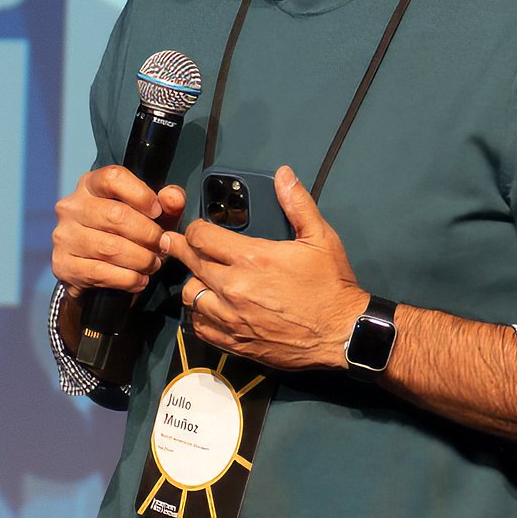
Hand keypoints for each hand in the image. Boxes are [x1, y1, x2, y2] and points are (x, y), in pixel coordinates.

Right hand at [44, 161, 179, 302]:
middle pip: (115, 215)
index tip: (158, 211)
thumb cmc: (126, 234)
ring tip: (153, 264)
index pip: (113, 178)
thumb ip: (168, 203)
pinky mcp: (63, 265)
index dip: (140, 194)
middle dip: (147, 234)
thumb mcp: (151, 215)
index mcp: (90, 185)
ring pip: (110, 247)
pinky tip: (140, 280)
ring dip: (140, 260)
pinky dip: (128, 279)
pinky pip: (101, 273)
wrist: (93, 270)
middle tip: (162, 246)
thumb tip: (172, 197)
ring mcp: (64, 236)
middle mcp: (71, 207)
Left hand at [174, 163, 372, 366]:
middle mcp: (234, 288)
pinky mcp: (235, 342)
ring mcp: (232, 318)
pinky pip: (200, 326)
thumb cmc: (332, 285)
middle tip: (174, 244)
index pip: (201, 237)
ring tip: (202, 278)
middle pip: (190, 264)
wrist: (341, 334)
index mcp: (252, 258)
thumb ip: (298, 204)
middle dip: (180, 250)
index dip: (195, 229)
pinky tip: (209, 307)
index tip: (197, 229)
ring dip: (193, 284)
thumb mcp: (321, 238)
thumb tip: (284, 175)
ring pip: (190, 296)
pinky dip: (200, 315)